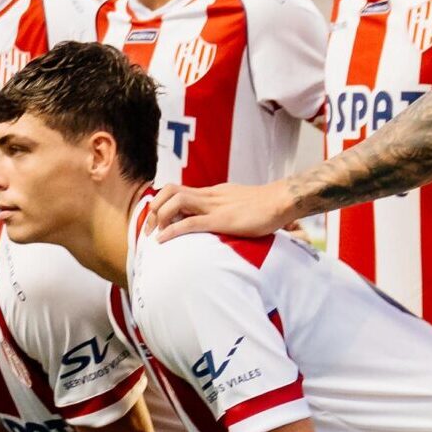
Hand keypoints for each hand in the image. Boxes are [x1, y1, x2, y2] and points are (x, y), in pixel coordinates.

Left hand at [150, 180, 295, 242]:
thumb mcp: (238, 205)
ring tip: (156, 235)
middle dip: (155, 209)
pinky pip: (190, 222)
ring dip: (160, 218)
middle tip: (150, 229)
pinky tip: (162, 241)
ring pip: (176, 202)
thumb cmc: (265, 207)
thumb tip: (218, 223)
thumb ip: (225, 210)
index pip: (178, 190)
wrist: (281, 201)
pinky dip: (172, 231)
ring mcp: (214, 206)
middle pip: (170, 190)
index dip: (162, 203)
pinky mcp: (221, 220)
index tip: (156, 221)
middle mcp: (209, 196)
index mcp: (212, 193)